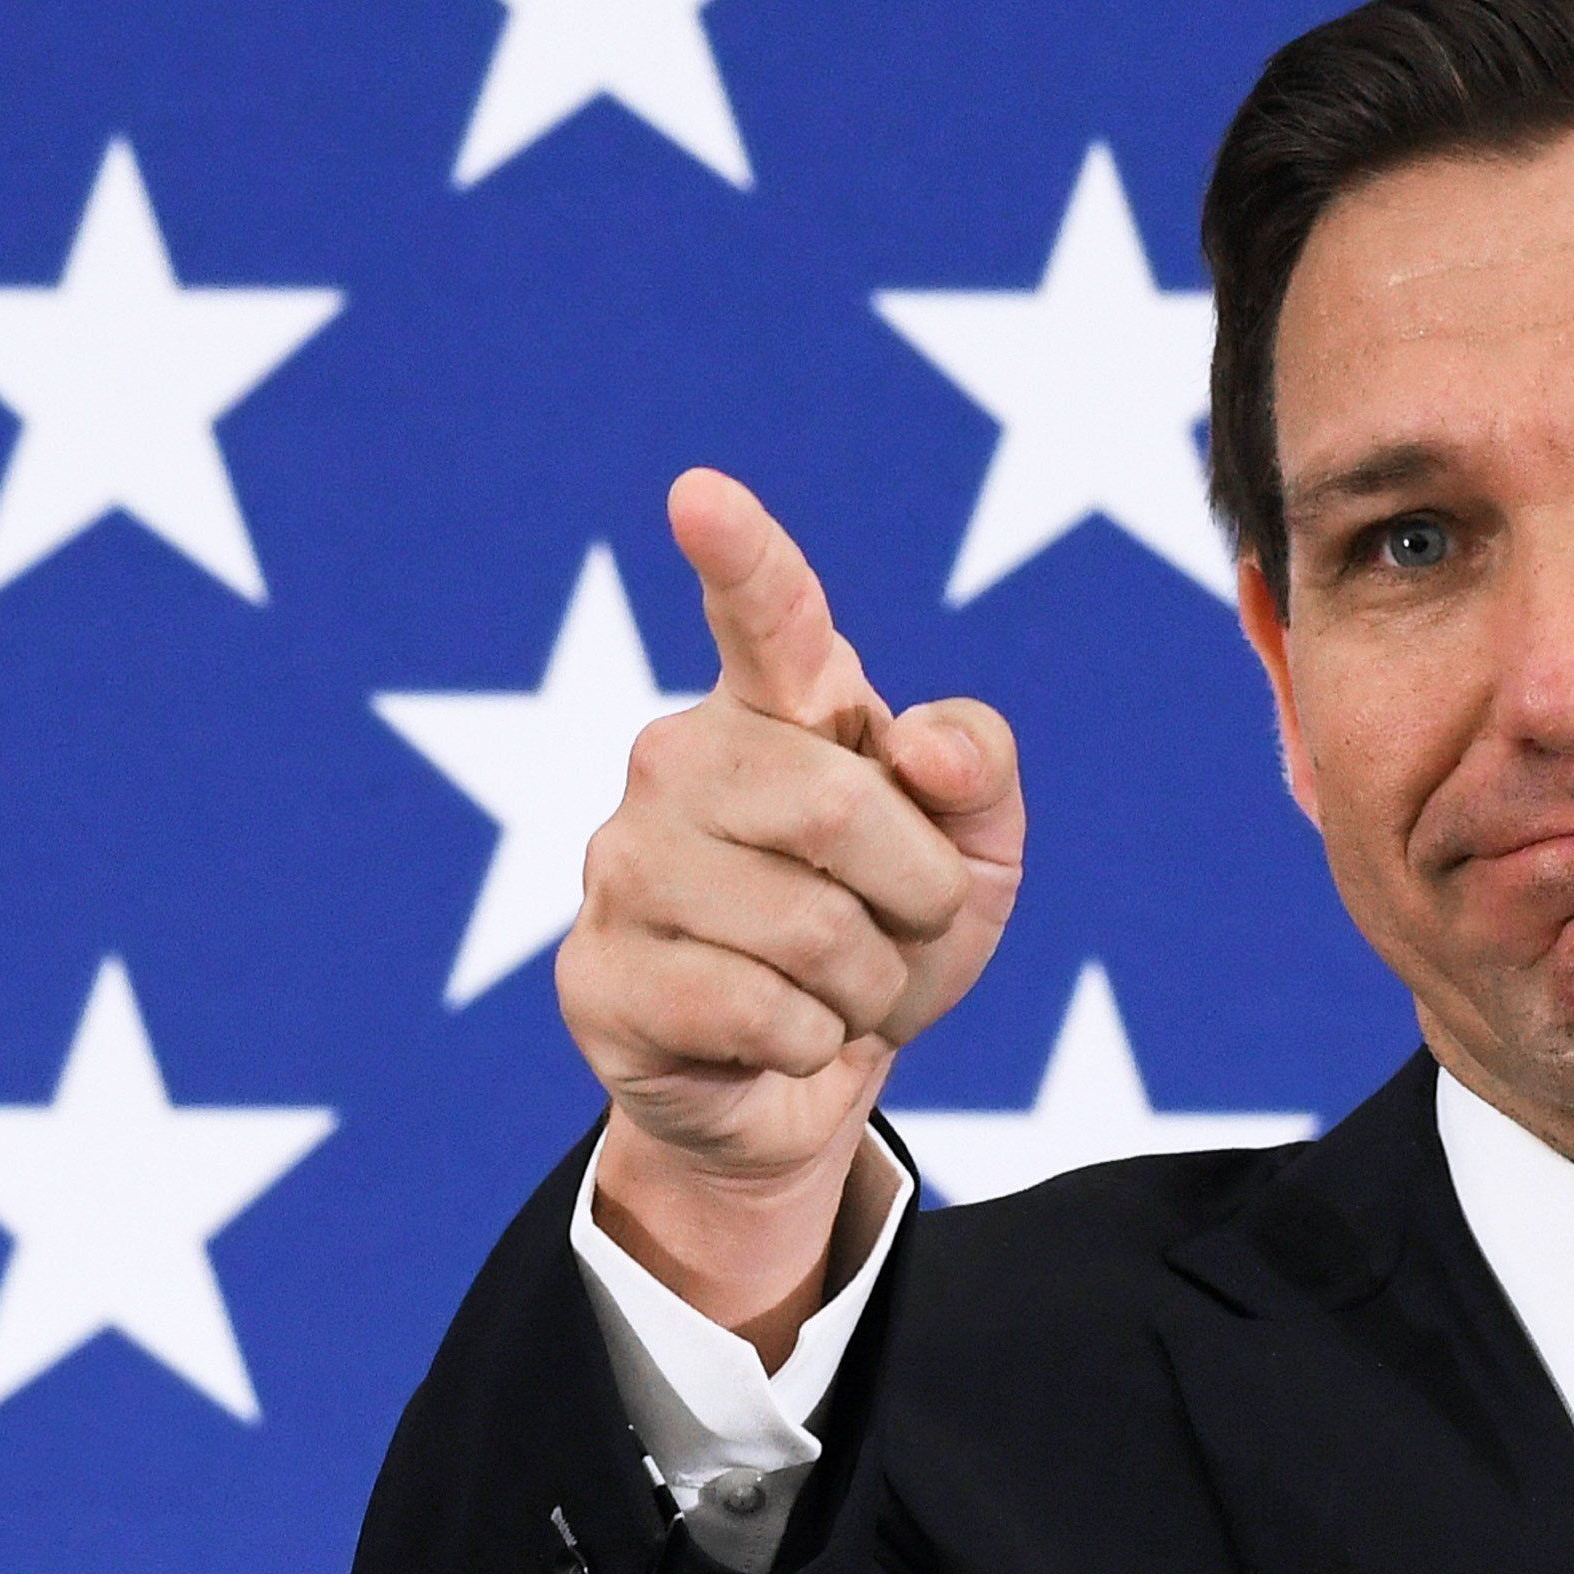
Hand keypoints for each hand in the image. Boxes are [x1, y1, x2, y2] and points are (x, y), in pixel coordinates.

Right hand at [557, 468, 1022, 1340]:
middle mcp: (678, 761)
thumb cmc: (890, 931)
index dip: (742, 555)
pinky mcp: (594, 975)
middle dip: (914, 894)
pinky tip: (779, 1037)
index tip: (701, 493)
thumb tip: (915, 746)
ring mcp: (621, 864)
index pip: (765, 615)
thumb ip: (978, 766)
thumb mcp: (978, 851)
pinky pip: (754, 1011)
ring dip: (866, 983)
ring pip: (804, 926)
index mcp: (777, 707)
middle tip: (897, 928)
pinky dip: (810, 1042)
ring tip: (834, 986)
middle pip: (837, 806)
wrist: (808, 1080)